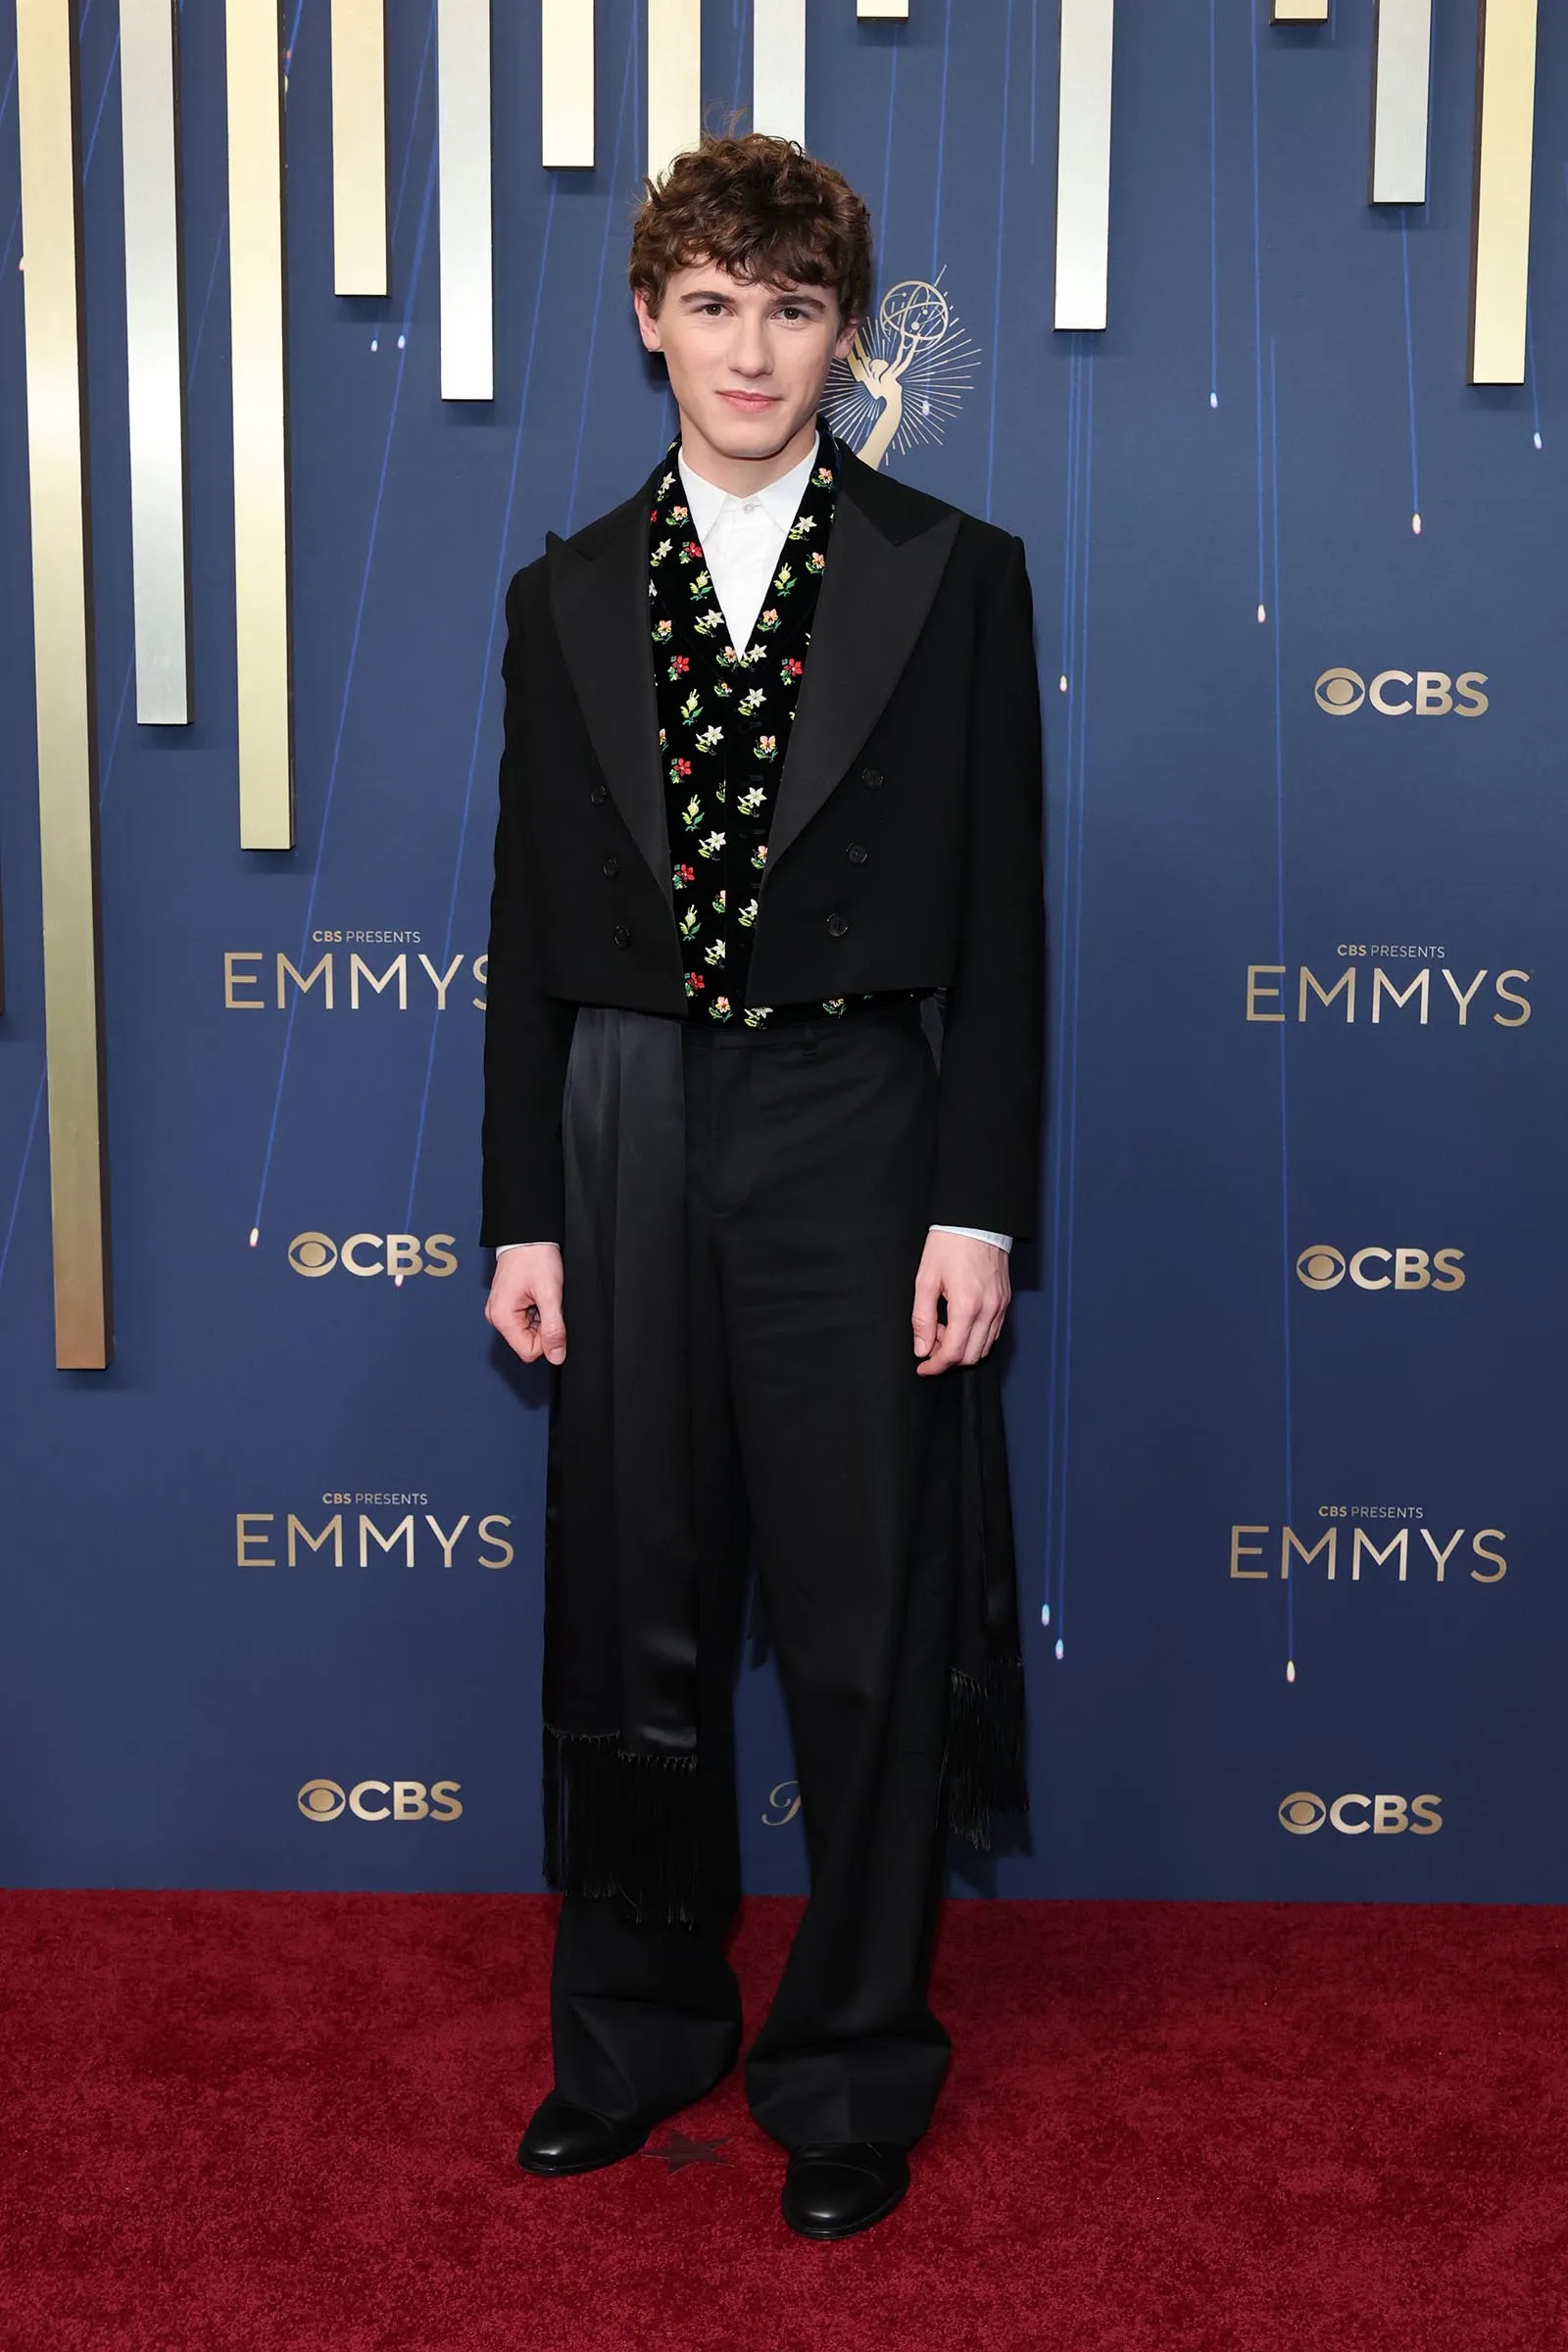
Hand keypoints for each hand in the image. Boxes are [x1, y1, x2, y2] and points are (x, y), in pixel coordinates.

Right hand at [485, 1243, 566, 1365]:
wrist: (528, 1236)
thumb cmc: (535, 1258)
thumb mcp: (550, 1294)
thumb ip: (553, 1328)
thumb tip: (556, 1356)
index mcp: (502, 1318)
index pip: (529, 1352)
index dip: (547, 1340)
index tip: (552, 1318)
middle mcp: (497, 1318)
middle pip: (528, 1343)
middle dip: (543, 1326)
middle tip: (546, 1302)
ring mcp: (501, 1311)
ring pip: (529, 1332)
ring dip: (541, 1318)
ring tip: (540, 1295)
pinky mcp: (507, 1306)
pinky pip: (526, 1320)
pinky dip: (536, 1311)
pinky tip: (537, 1294)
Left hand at [911, 1231, 1010, 1376]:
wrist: (976, 1221)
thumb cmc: (949, 1245)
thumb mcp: (926, 1280)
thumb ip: (922, 1318)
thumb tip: (922, 1348)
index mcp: (966, 1307)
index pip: (953, 1353)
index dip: (935, 1366)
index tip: (923, 1367)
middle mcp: (988, 1311)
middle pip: (970, 1356)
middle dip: (947, 1358)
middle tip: (930, 1343)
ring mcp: (1001, 1307)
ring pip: (984, 1347)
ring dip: (962, 1348)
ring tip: (943, 1329)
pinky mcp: (1006, 1301)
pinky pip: (993, 1332)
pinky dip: (976, 1337)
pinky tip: (960, 1323)